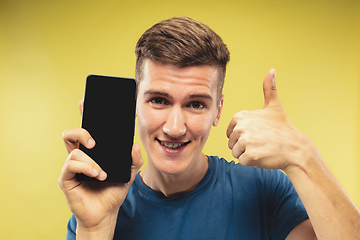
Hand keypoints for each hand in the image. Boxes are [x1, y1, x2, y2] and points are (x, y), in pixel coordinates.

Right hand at [59, 100, 143, 236]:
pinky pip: (71, 164)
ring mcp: (72, 166)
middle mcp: (81, 156)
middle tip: (94, 141)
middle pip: (72, 133)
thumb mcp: (129, 174)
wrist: (105, 214)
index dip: (84, 115)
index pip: (87, 130)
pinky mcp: (66, 177)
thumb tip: (134, 145)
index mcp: (93, 152)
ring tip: (101, 171)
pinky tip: (97, 175)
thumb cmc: (113, 192)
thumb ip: (134, 160)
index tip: (84, 102)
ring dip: (90, 158)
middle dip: (81, 130)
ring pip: (72, 147)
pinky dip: (87, 167)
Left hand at [226, 69, 310, 170]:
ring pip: (236, 153)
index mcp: (240, 116)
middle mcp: (240, 127)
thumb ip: (269, 89)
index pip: (231, 132)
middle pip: (232, 143)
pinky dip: (252, 162)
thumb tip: (272, 70)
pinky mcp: (249, 155)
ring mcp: (245, 141)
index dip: (243, 136)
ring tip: (262, 148)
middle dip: (244, 146)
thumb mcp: (274, 106)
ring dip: (247, 154)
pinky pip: (242, 162)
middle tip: (261, 142)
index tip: (258, 133)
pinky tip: (264, 155)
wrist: (295, 149)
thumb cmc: (283, 129)